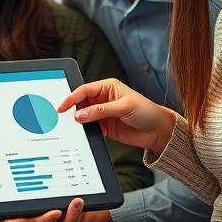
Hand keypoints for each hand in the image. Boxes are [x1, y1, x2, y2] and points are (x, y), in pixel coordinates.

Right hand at [58, 78, 176, 154]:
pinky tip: (83, 134)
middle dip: (73, 110)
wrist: (158, 132)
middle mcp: (103, 99)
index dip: (72, 98)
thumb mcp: (123, 107)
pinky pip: (90, 129)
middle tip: (63, 118)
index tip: (62, 107)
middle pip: (81, 103)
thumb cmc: (146, 112)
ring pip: (84, 116)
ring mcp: (103, 114)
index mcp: (107, 87)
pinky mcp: (105, 127)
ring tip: (73, 128)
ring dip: (79, 122)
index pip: (84, 90)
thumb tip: (80, 115)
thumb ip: (100, 111)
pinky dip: (85, 132)